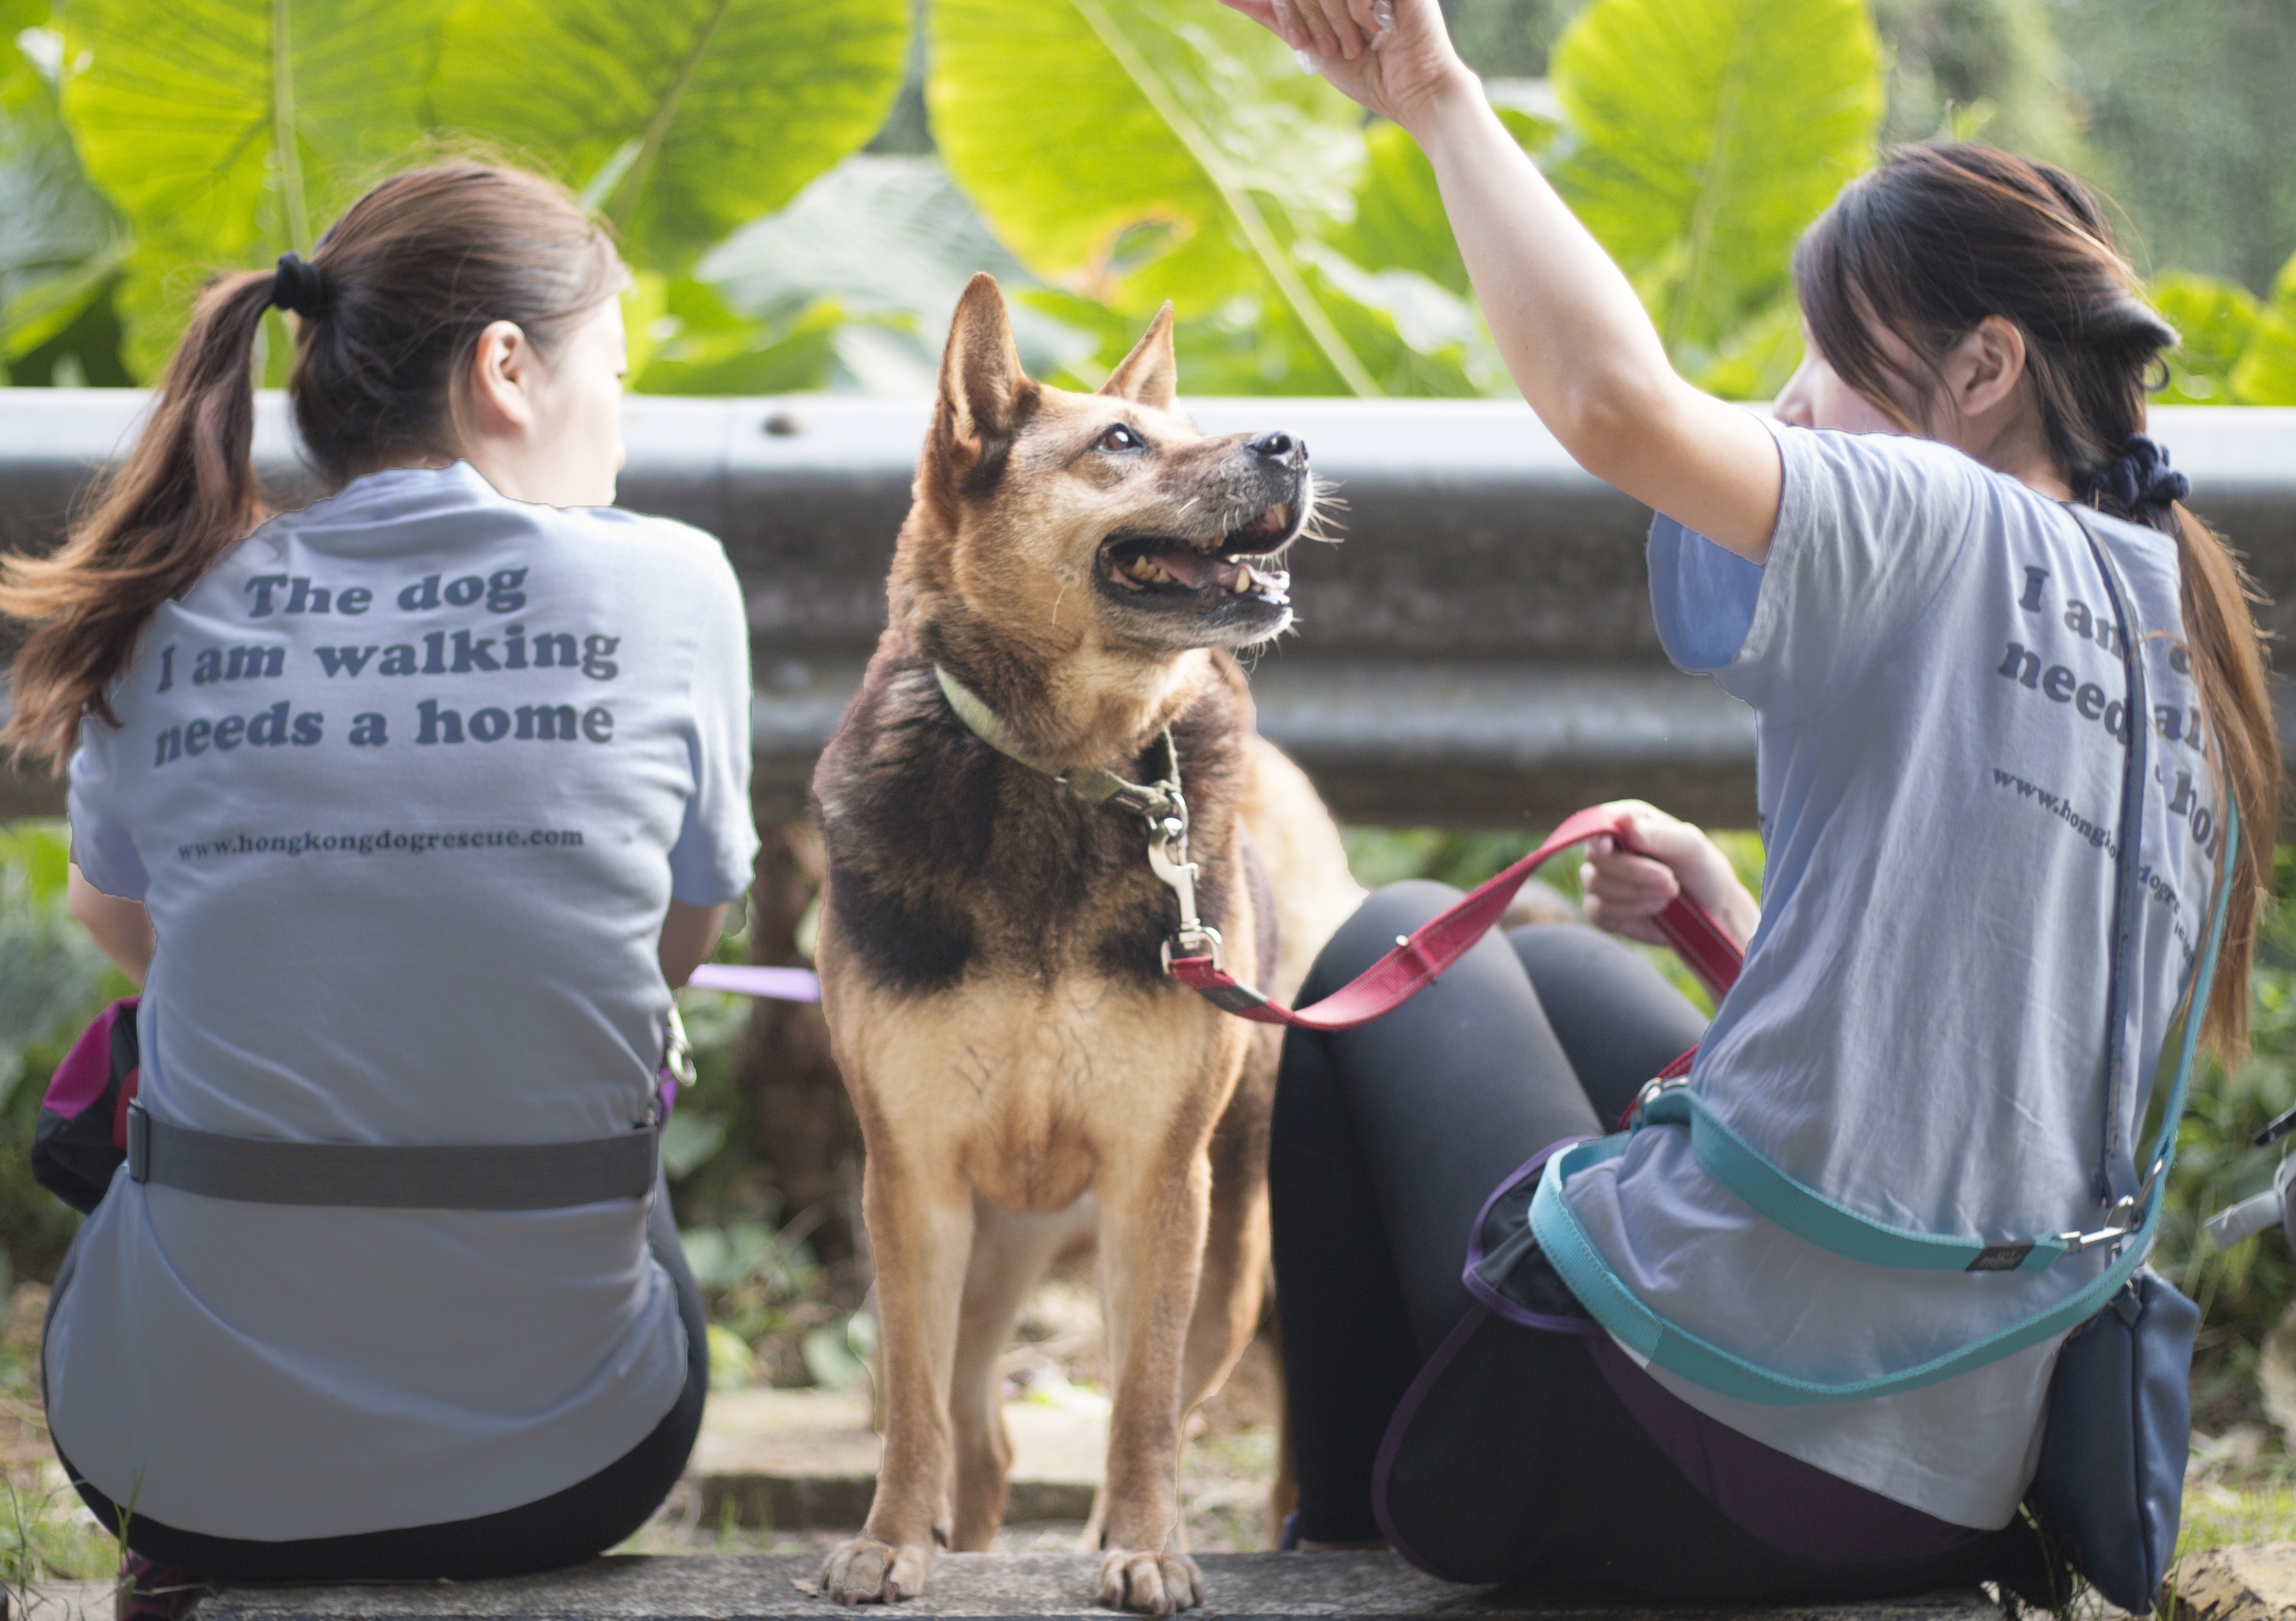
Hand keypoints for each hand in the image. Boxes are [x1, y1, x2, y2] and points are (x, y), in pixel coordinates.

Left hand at [1215, 0, 1474, 134]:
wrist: (1416, 93)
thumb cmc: (1371, 74)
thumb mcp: (1311, 44)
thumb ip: (1275, 16)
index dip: (1287, 10)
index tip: (1302, 42)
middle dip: (1308, 16)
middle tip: (1328, 46)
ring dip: (1333, 18)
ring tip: (1354, 44)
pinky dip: (1357, 9)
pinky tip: (1374, 28)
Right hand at [1579, 801, 1759, 952]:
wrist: (1712, 911)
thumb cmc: (1701, 870)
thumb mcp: (1690, 846)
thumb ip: (1657, 834)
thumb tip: (1624, 822)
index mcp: (1629, 823)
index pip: (1600, 821)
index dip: (1598, 834)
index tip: (1607, 847)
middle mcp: (1609, 848)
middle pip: (1597, 856)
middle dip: (1633, 871)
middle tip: (1669, 880)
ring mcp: (1601, 879)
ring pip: (1596, 884)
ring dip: (1637, 892)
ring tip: (1670, 893)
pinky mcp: (1602, 910)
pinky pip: (1599, 910)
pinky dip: (1630, 909)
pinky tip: (1656, 907)